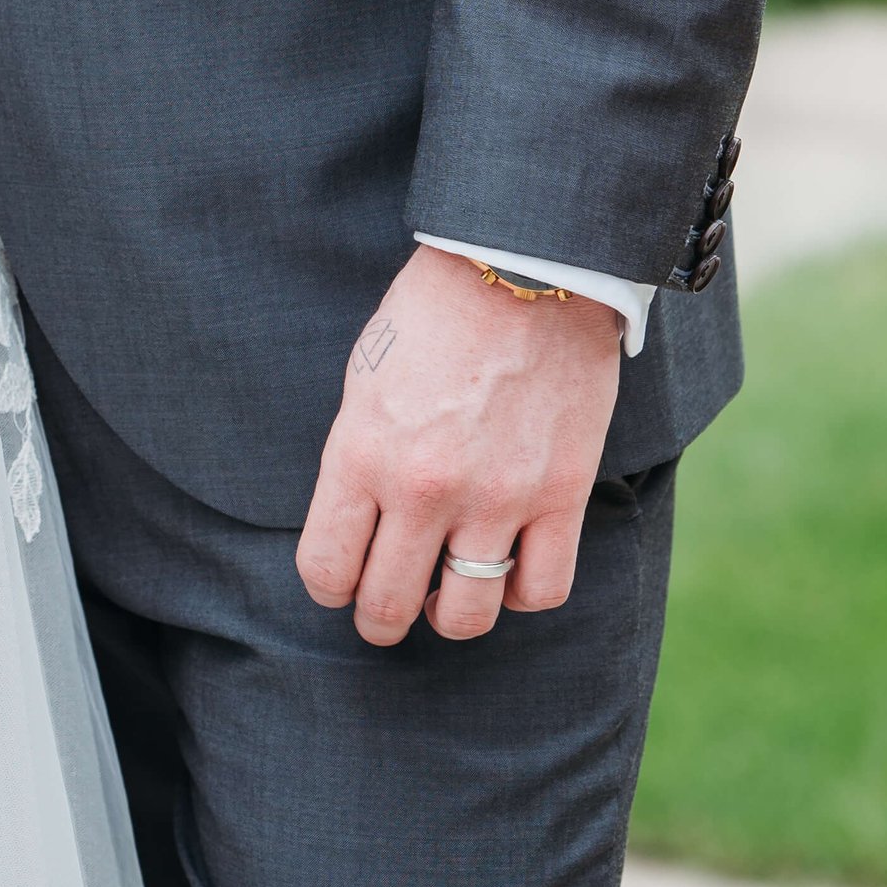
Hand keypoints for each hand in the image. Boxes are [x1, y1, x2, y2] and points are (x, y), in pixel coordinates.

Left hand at [297, 245, 624, 645]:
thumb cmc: (432, 314)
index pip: (326, 567)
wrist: (522, 267)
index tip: (339, 585)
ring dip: (449, 617)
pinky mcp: (561, 496)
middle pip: (388, 604)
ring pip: (466, 614)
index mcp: (361, 453)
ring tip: (447, 598)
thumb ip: (360, 458)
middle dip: (379, 619)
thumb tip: (361, 524)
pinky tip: (509, 567)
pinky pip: (543, 590)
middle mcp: (424, 488)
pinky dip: (522, 593)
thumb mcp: (364, 380)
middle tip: (385, 613)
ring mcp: (497, 498)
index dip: (328, 588)